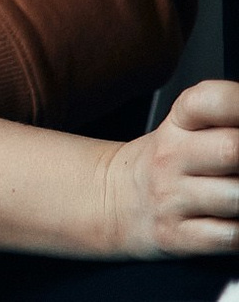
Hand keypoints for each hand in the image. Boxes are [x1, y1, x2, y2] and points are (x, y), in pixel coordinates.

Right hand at [101, 81, 238, 257]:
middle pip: (232, 149)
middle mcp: (170, 157)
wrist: (110, 198)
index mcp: (178, 124)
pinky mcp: (175, 235)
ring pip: (236, 197)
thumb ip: (225, 123)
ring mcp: (170, 197)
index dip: (237, 104)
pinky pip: (230, 236)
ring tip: (237, 191)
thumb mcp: (185, 130)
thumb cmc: (165, 165)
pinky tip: (234, 221)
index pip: (209, 101)